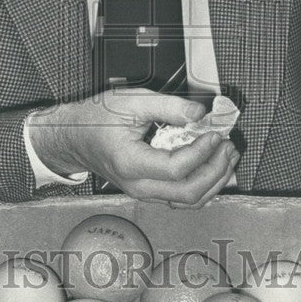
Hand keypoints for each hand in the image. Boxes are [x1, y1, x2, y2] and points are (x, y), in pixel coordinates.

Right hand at [28, 88, 238, 207]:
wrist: (73, 137)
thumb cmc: (95, 118)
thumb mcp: (130, 100)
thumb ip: (167, 105)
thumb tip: (199, 114)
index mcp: (131, 163)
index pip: (176, 169)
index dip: (201, 152)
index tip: (214, 132)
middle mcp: (138, 185)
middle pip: (188, 192)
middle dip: (216, 169)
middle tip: (227, 145)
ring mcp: (144, 193)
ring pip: (188, 202)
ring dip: (215, 181)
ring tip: (227, 156)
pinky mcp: (149, 191)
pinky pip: (182, 198)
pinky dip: (204, 186)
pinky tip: (214, 169)